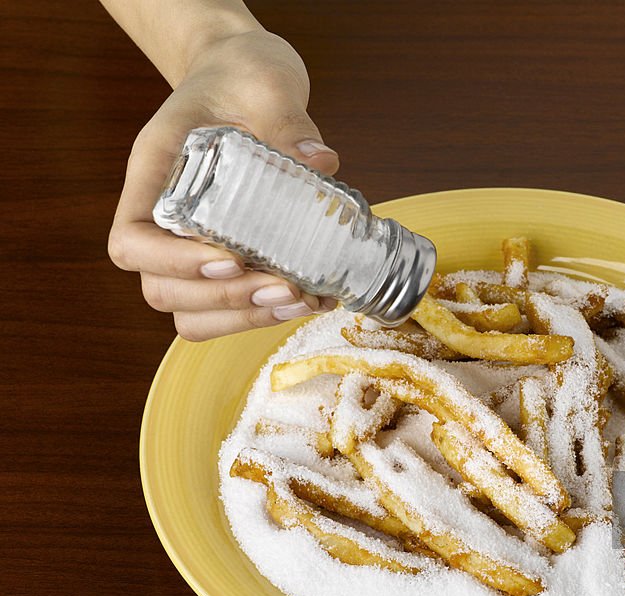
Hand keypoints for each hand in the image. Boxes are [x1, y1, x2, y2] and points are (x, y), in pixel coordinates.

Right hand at [107, 30, 339, 340]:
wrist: (244, 78)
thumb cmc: (241, 76)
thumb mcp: (265, 82)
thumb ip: (287, 120)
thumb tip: (320, 162)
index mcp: (156, 171)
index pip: (132, 240)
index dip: (173, 263)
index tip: (230, 261)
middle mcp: (161, 215)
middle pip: (160, 288)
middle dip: (225, 299)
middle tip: (287, 289)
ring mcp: (188, 243)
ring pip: (189, 311)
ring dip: (243, 318)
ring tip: (300, 301)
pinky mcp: (223, 259)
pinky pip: (224, 308)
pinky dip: (261, 315)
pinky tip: (311, 298)